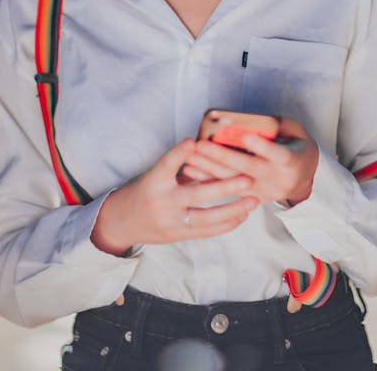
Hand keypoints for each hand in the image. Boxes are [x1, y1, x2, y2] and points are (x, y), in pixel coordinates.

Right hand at [90, 139, 259, 255]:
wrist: (123, 222)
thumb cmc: (145, 192)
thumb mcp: (156, 176)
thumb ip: (179, 167)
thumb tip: (208, 151)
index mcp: (154, 181)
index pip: (167, 164)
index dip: (179, 153)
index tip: (193, 141)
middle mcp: (162, 201)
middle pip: (196, 194)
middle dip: (224, 187)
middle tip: (247, 178)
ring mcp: (171, 221)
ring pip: (206, 218)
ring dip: (233, 210)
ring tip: (253, 200)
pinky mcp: (178, 235)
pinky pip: (206, 232)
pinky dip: (226, 224)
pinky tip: (242, 215)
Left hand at [183, 117, 318, 206]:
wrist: (302, 179)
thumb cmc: (297, 148)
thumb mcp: (297, 132)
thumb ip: (279, 125)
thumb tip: (254, 118)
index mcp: (291, 162)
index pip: (277, 154)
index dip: (262, 147)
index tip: (246, 136)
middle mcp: (277, 179)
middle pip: (248, 168)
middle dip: (223, 156)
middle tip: (202, 144)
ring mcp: (264, 192)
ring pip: (234, 181)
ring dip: (209, 168)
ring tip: (191, 156)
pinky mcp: (252, 198)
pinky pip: (228, 189)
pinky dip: (209, 179)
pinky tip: (192, 170)